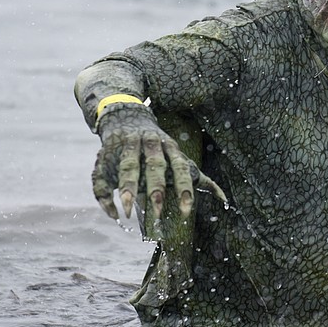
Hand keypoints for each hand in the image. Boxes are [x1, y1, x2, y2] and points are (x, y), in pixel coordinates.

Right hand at [92, 104, 225, 229]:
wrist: (125, 112)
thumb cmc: (157, 144)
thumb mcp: (177, 154)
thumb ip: (196, 176)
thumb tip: (224, 199)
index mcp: (169, 146)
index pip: (180, 167)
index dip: (184, 189)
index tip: (186, 211)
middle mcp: (149, 143)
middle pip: (154, 166)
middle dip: (156, 189)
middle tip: (158, 214)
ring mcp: (126, 144)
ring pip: (128, 166)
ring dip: (127, 188)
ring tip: (127, 212)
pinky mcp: (105, 150)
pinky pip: (103, 172)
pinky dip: (105, 194)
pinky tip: (113, 212)